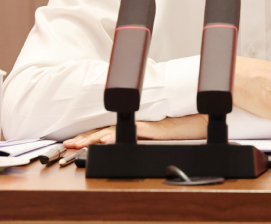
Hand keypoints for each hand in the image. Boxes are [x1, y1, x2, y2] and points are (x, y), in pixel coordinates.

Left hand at [63, 113, 208, 148]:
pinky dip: (118, 137)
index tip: (71, 144)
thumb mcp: (157, 138)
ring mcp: (143, 126)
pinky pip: (133, 133)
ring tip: (80, 145)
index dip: (88, 138)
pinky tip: (107, 141)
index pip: (106, 132)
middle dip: (85, 139)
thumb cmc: (182, 129)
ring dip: (96, 138)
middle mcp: (137, 125)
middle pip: (106, 131)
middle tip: (68, 145)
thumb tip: (125, 148)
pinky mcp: (152, 129)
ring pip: (115, 131)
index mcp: (134, 128)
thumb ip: (142, 140)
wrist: (202, 121)